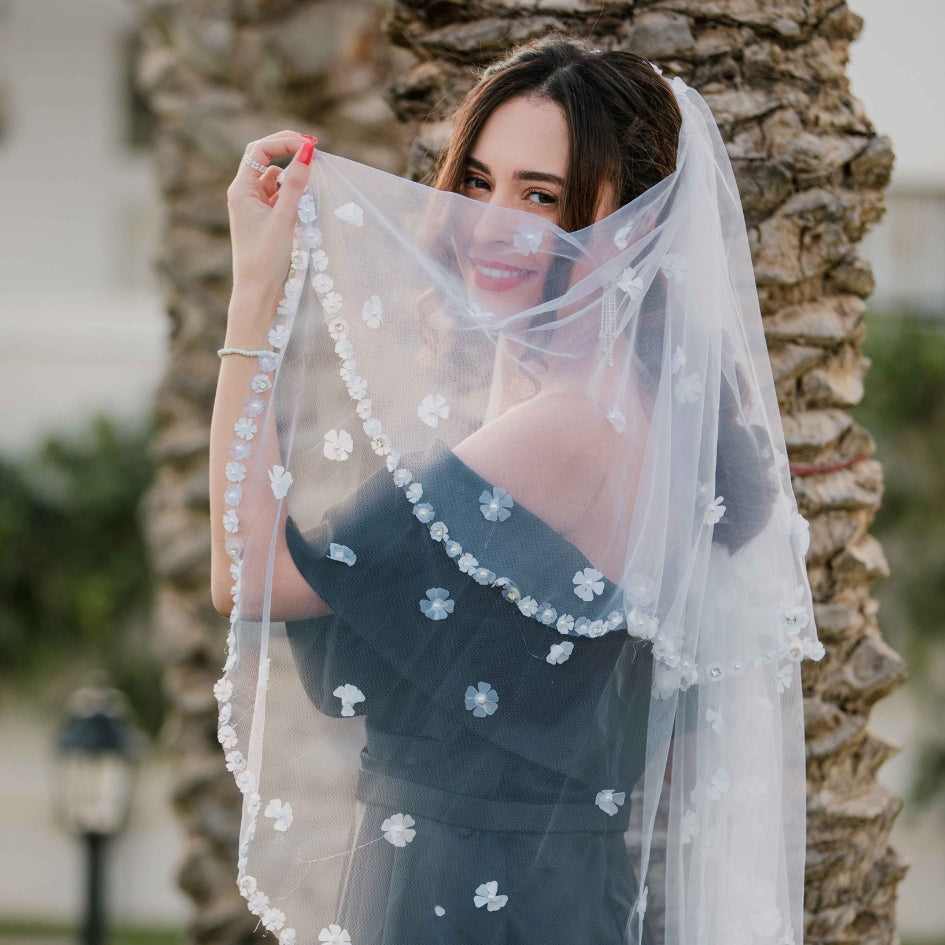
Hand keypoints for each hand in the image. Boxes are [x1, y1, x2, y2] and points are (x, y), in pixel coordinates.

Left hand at [227, 131, 316, 302]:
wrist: (259, 292)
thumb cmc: (267, 258)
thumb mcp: (285, 218)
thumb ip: (296, 184)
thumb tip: (308, 151)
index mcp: (241, 190)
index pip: (260, 150)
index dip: (285, 142)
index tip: (311, 146)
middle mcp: (244, 194)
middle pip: (265, 157)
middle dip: (288, 149)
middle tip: (314, 148)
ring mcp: (254, 207)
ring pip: (275, 178)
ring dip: (293, 175)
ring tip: (312, 181)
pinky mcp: (265, 220)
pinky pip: (279, 196)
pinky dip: (293, 193)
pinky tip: (306, 202)